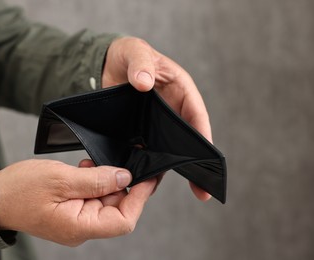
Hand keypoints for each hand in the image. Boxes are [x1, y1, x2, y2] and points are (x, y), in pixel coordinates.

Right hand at [0, 159, 156, 245]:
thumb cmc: (20, 191)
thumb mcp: (61, 179)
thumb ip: (96, 179)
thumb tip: (124, 176)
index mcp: (80, 226)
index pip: (123, 219)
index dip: (140, 198)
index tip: (149, 177)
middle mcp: (82, 227)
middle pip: (117, 208)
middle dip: (124, 183)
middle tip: (128, 159)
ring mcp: (77, 219)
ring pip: (106, 199)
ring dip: (107, 179)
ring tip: (98, 162)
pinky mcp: (72, 209)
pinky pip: (92, 196)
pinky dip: (95, 180)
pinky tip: (87, 167)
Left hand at [102, 37, 211, 200]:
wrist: (107, 64)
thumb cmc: (128, 55)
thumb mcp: (135, 52)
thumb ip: (140, 64)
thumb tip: (143, 83)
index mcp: (180, 90)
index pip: (196, 115)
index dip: (203, 136)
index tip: (207, 157)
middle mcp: (172, 111)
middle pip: (186, 140)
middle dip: (192, 164)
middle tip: (201, 190)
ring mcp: (155, 124)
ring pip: (165, 149)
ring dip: (166, 168)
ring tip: (164, 188)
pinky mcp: (139, 132)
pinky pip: (145, 150)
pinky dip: (143, 164)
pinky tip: (139, 179)